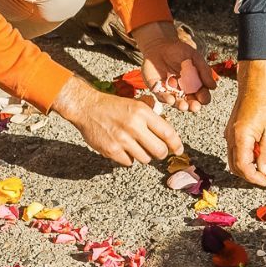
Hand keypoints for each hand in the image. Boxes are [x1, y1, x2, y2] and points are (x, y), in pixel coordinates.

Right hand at [52, 75, 182, 165]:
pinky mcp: (112, 150)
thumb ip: (152, 116)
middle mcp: (134, 126)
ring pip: (145, 159)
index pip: (168, 132)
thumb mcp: (135, 104)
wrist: (86, 107)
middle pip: (159, 151)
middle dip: (161, 153)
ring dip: (143, 155)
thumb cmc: (113, 106)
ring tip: (135, 146)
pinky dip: (129, 158)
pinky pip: (129, 162)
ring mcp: (122, 140)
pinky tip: (123, 148)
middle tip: (157, 150)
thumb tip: (168, 131)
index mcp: (142, 112)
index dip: (176, 144)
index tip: (178, 149)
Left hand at [132, 21, 214, 112]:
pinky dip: (167, 99)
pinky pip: (162, 97)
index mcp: (195, 85)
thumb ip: (204, 70)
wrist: (159, 45)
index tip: (203, 96)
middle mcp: (184, 91)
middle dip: (193, 106)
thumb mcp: (194, 57)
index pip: (202, 96)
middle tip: (195, 106)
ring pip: (177, 103)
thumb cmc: (178, 50)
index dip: (204, 98)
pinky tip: (171, 99)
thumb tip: (213, 86)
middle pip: (191, 103)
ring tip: (184, 106)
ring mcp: (171, 91)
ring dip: (181, 106)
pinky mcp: (158, 90)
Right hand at [226, 59, 265, 185]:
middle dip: (249, 175)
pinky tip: (259, 154)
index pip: (242, 167)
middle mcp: (231, 137)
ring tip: (263, 167)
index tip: (265, 181)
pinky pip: (236, 149)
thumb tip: (264, 170)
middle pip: (234, 166)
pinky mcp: (232, 130)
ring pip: (234, 159)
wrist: (256, 83)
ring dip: (247, 167)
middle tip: (264, 177)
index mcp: (240, 138)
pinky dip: (245, 157)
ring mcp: (229, 133)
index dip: (254, 178)